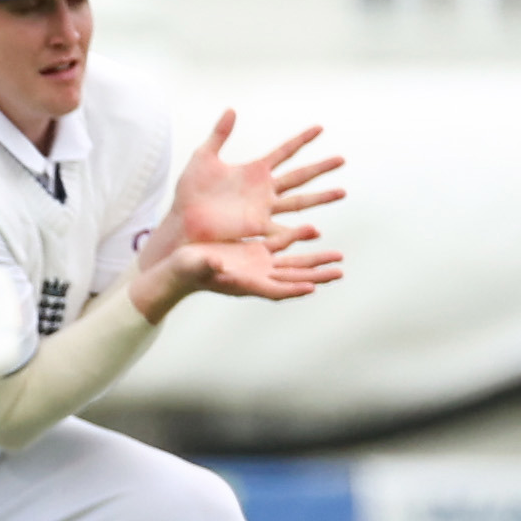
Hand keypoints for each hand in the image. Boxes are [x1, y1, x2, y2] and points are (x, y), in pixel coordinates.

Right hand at [133, 228, 344, 318]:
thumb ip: (210, 265)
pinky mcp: (254, 252)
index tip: (311, 287)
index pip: (274, 290)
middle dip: (317, 275)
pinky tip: (312, 231)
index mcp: (245, 283)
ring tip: (338, 258)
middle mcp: (257, 276)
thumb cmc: (186, 270)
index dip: (293, 289)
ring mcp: (257, 265)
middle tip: (339, 272)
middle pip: (293, 279)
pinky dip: (296, 239)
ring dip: (315, 261)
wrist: (181, 266)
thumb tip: (220, 264)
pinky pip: (280, 245)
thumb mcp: (196, 265)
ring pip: (292, 264)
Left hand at [158, 111, 343, 255]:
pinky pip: (282, 230)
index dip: (302, 139)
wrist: (183, 222)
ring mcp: (263, 210)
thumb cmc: (190, 193)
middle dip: (321, 168)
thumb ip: (219, 135)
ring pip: (299, 202)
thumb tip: (231, 109)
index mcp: (254, 171)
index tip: (320, 128)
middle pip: (299, 176)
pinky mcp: (257, 228)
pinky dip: (299, 232)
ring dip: (320, 198)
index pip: (284, 151)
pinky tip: (316, 231)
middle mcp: (264, 190)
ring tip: (342, 192)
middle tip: (342, 159)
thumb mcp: (203, 158)